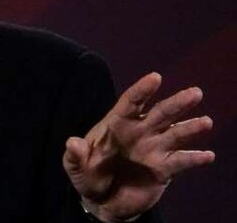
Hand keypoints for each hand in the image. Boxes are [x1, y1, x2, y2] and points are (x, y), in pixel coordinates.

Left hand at [63, 72, 214, 221]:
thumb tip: (73, 142)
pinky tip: (207, 155)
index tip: (155, 77)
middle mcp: (140, 132)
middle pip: (160, 113)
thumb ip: (74, 156)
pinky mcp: (164, 169)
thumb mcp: (75, 167)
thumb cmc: (88, 176)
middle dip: (177, 103)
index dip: (142, 89)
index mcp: (117, 124)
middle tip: (195, 93)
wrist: (103, 202)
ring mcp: (154, 149)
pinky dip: (194, 158)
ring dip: (190, 128)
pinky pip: (181, 161)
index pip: (131, 102)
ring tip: (205, 122)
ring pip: (175, 134)